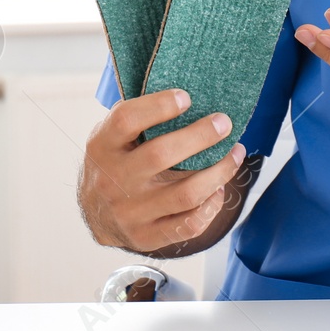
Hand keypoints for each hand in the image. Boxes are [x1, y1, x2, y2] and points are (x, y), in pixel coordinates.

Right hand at [78, 87, 248, 254]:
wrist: (94, 213)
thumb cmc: (114, 162)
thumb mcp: (111, 136)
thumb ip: (137, 117)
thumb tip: (186, 93)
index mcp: (102, 147)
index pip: (126, 120)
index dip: (159, 106)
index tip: (186, 97)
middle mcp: (113, 181)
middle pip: (161, 154)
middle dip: (200, 135)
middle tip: (224, 122)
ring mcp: (130, 213)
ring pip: (186, 193)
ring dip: (219, 171)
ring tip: (235, 152)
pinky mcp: (147, 237)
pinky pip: (189, 225)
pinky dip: (211, 206)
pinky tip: (220, 189)